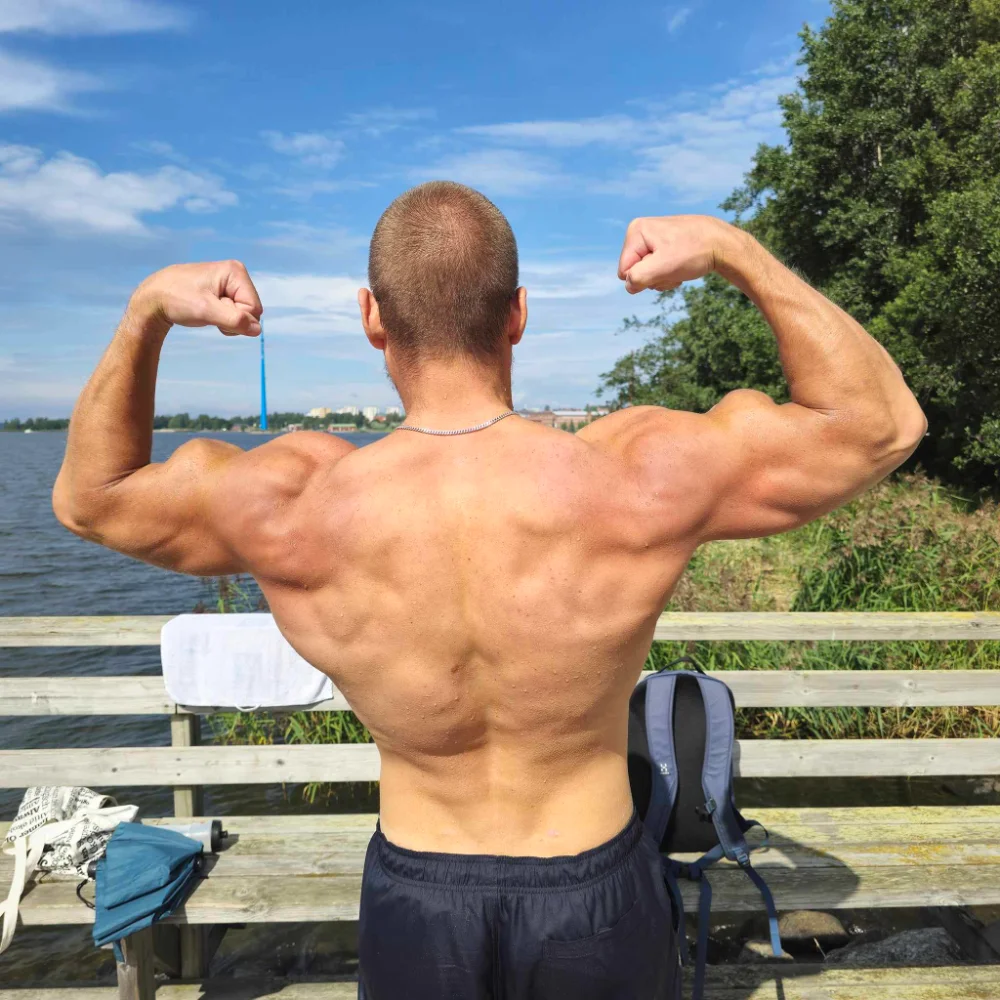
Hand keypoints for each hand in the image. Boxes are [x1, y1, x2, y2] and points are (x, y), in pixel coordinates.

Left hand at [131, 261, 262, 336]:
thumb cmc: (177, 300)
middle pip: (250, 310)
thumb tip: (258, 330)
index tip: (213, 312)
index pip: (254, 307)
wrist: (153, 297)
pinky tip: (206, 311)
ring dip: (227, 320)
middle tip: (208, 312)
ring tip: (205, 311)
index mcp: (235, 272)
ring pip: (243, 313)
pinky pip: (234, 311)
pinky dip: (222, 317)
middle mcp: (235, 274)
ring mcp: (229, 282)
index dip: (237, 318)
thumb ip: (235, 320)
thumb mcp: (207, 311)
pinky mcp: (222, 290)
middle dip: (232, 319)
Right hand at [617, 215, 739, 294]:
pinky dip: (670, 272)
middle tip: (674, 269)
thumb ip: (637, 278)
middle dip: (654, 277)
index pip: (624, 271)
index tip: (665, 268)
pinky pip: (658, 267)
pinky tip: (683, 264)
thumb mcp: (662, 268)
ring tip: (680, 266)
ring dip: (664, 277)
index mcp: (636, 231)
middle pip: (636, 271)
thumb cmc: (694, 253)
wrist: (724, 244)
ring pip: (647, 272)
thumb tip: (629, 285)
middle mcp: (641, 231)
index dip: (644, 277)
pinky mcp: (665, 243)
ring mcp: (654, 237)